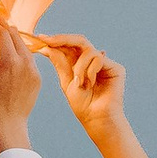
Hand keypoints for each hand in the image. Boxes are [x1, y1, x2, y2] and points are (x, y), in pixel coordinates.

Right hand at [0, 20, 42, 151]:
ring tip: (3, 32)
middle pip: (15, 36)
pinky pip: (29, 58)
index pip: (2, 34)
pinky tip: (12, 50)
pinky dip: (20, 50)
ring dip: (13, 37)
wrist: (7, 124)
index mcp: (8, 62)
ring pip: (24, 46)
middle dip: (4, 26)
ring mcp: (33, 70)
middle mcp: (24, 63)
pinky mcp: (37, 77)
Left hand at [40, 35, 126, 149]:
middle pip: (79, 40)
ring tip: (79, 83)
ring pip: (88, 50)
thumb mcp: (66, 82)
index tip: (40, 38)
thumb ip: (60, 64)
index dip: (56, 40)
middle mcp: (93, 61)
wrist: (96, 119)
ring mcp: (105, 64)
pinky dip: (90, 70)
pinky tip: (90, 83)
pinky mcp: (115, 68)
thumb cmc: (82, 105)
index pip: (69, 47)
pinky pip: (98, 58)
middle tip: (48, 40)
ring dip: (79, 66)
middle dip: (62, 39)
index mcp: (81, 64)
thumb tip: (47, 47)